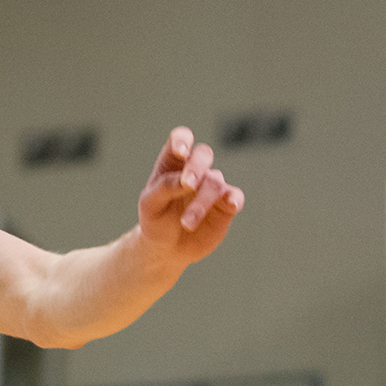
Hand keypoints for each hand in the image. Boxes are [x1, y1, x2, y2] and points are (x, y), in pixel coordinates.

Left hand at [137, 126, 243, 266]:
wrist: (168, 247)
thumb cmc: (155, 219)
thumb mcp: (150, 204)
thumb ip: (165, 187)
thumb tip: (187, 181)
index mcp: (172, 162)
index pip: (180, 139)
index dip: (183, 139)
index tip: (181, 152)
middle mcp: (194, 170)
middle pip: (203, 154)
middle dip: (197, 166)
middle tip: (187, 184)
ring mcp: (212, 186)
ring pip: (214, 182)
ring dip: (201, 202)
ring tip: (186, 223)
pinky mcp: (226, 204)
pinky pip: (235, 195)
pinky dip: (234, 198)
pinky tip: (230, 204)